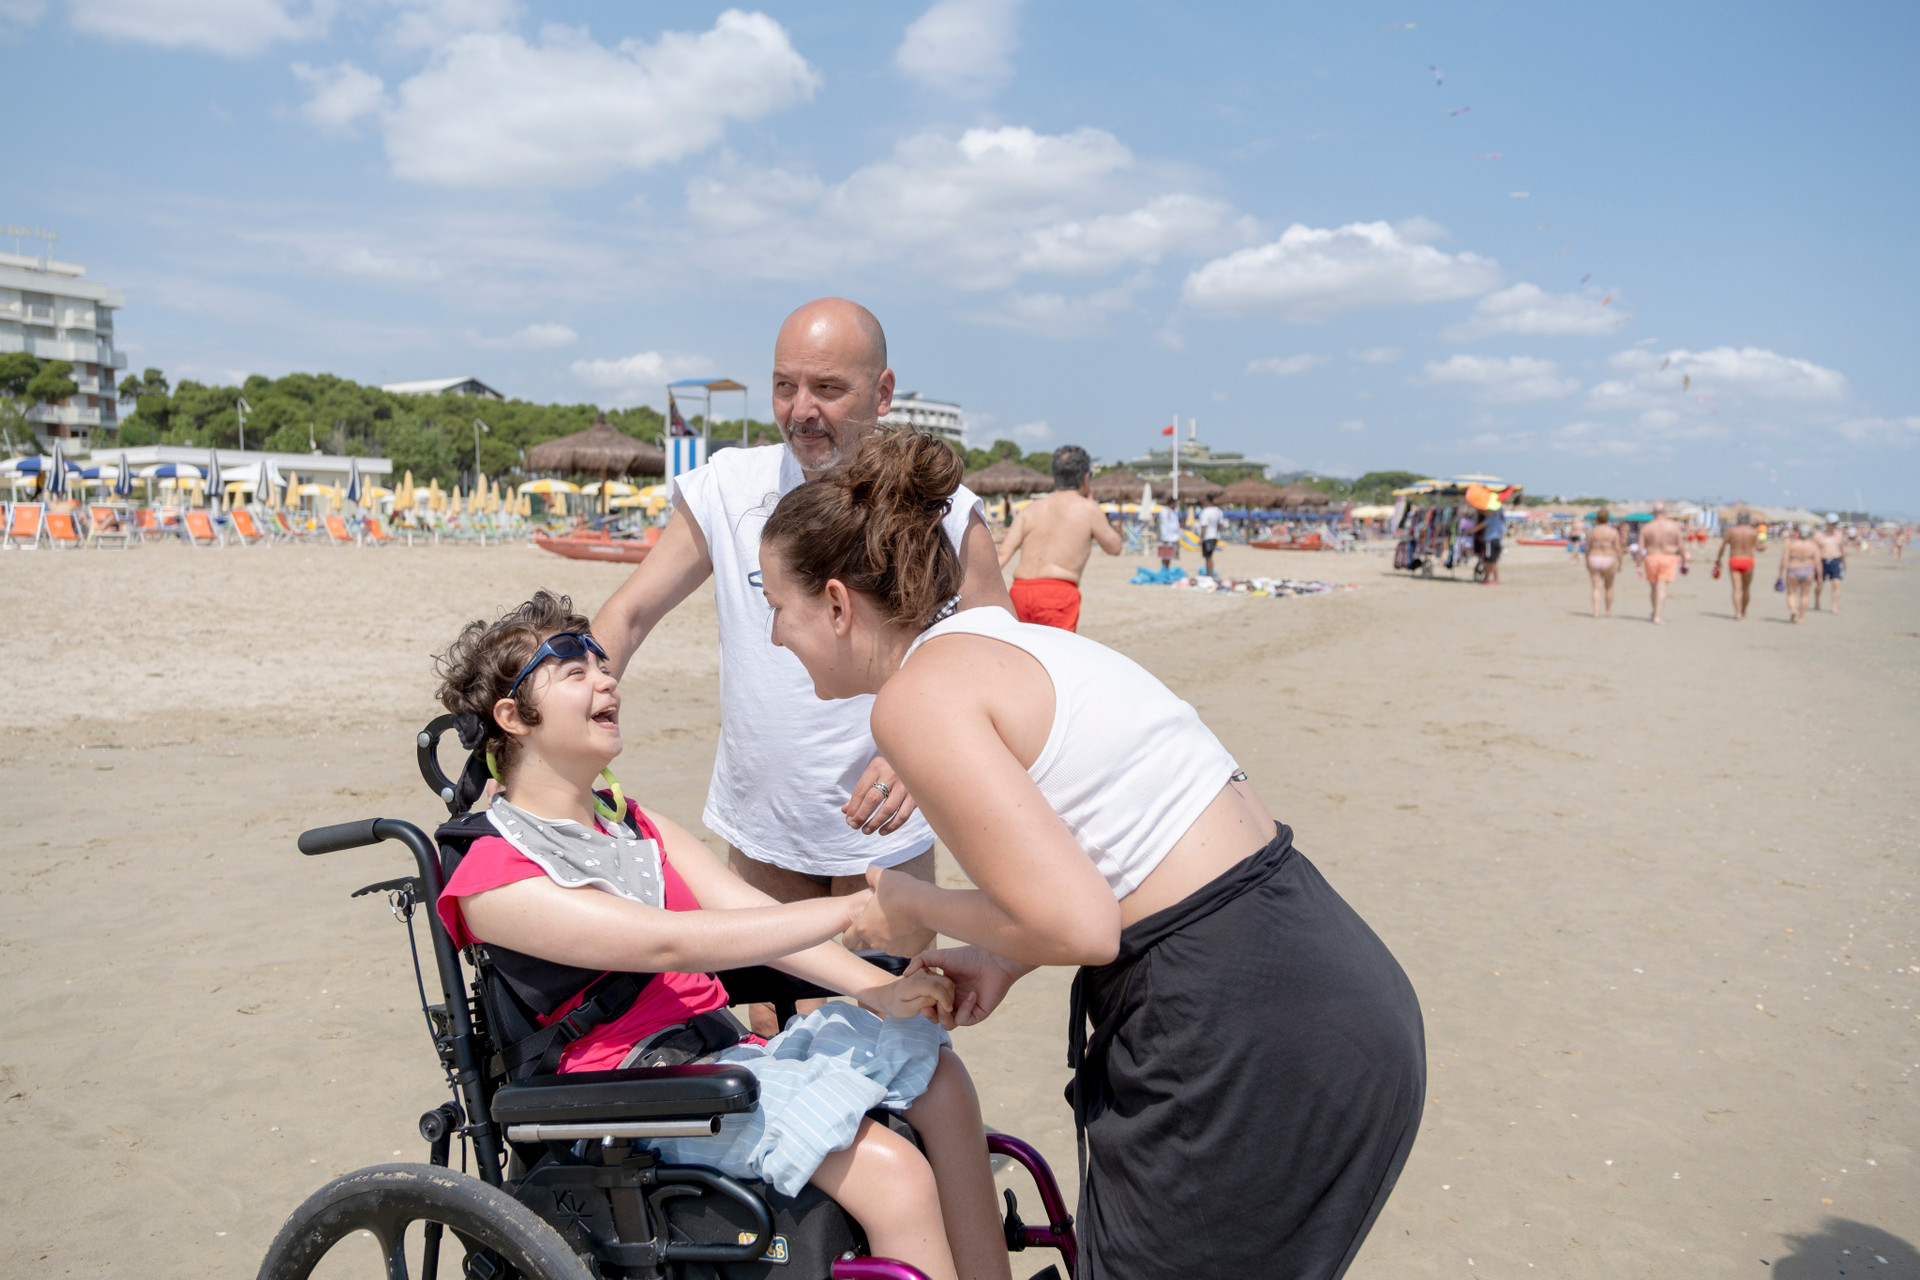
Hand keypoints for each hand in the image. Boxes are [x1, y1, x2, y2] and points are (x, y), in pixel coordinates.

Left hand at [842, 757, 917, 834]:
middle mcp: (891, 774)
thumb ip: (860, 792)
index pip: (860, 790)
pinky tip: (882, 831)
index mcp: (877, 767)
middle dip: (862, 816)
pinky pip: (903, 815)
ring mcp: (905, 785)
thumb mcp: (872, 775)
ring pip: (888, 809)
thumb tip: (846, 811)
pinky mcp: (915, 796)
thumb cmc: (888, 770)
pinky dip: (892, 826)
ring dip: (875, 823)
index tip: (849, 819)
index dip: (853, 807)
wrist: (915, 761)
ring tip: (866, 830)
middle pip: (873, 799)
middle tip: (854, 826)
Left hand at [845, 868, 936, 956]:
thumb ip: (872, 875)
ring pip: (888, 945)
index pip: (847, 940)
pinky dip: (908, 939)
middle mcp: (875, 942)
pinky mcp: (910, 952)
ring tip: (903, 919)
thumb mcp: (882, 876)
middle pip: (869, 941)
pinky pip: (906, 946)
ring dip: (891, 936)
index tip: (859, 926)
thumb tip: (870, 875)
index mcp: (863, 927)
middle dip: (875, 931)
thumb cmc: (901, 891)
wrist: (927, 905)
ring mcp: (893, 949)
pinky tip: (914, 925)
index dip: (850, 933)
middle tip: (887, 916)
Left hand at [861, 968, 954, 1021]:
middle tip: (942, 1012)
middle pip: (946, 984)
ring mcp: (928, 971)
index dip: (944, 999)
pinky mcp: (931, 972)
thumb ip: (922, 1004)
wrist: (888, 992)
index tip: (947, 1010)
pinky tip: (938, 1002)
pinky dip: (946, 993)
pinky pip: (945, 982)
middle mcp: (922, 973)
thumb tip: (938, 999)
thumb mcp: (906, 1010)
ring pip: (948, 982)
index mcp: (913, 983)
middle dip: (949, 999)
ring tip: (939, 1008)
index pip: (935, 987)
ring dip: (949, 996)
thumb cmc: (895, 1004)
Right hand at [905, 946, 1024, 1028]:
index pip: (930, 1005)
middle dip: (930, 1016)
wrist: (993, 959)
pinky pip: (964, 1020)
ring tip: (944, 1004)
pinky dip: (964, 1010)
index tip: (916, 1000)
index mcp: (945, 991)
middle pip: (937, 1018)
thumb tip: (905, 974)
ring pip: (949, 1024)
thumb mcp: (940, 956)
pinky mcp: (978, 1014)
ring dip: (943, 1016)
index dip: (922, 1005)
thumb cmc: (969, 956)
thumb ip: (921, 961)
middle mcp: (954, 1001)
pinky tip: (971, 995)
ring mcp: (966, 1009)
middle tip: (925, 1008)